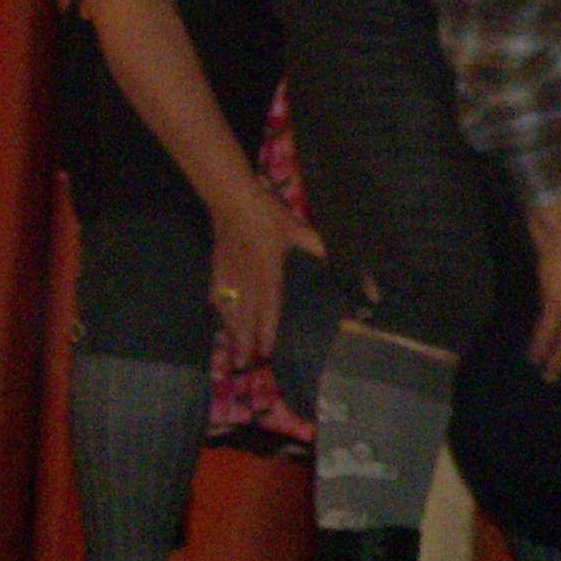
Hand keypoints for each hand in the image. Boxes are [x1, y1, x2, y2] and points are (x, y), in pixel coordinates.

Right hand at [207, 180, 324, 366]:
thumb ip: (320, 248)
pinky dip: (220, 308)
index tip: (266, 349)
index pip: (268, 304)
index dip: (266, 328)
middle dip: (244, 339)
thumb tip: (344, 258)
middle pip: (245, 313)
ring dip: (231, 329)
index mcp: (267, 268)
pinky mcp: (217, 266)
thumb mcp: (298, 229)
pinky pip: (217, 292)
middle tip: (242, 363)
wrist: (230, 197)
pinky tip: (220, 318)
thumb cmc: (267, 214)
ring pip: (229, 307)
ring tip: (233, 350)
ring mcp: (229, 271)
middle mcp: (246, 275)